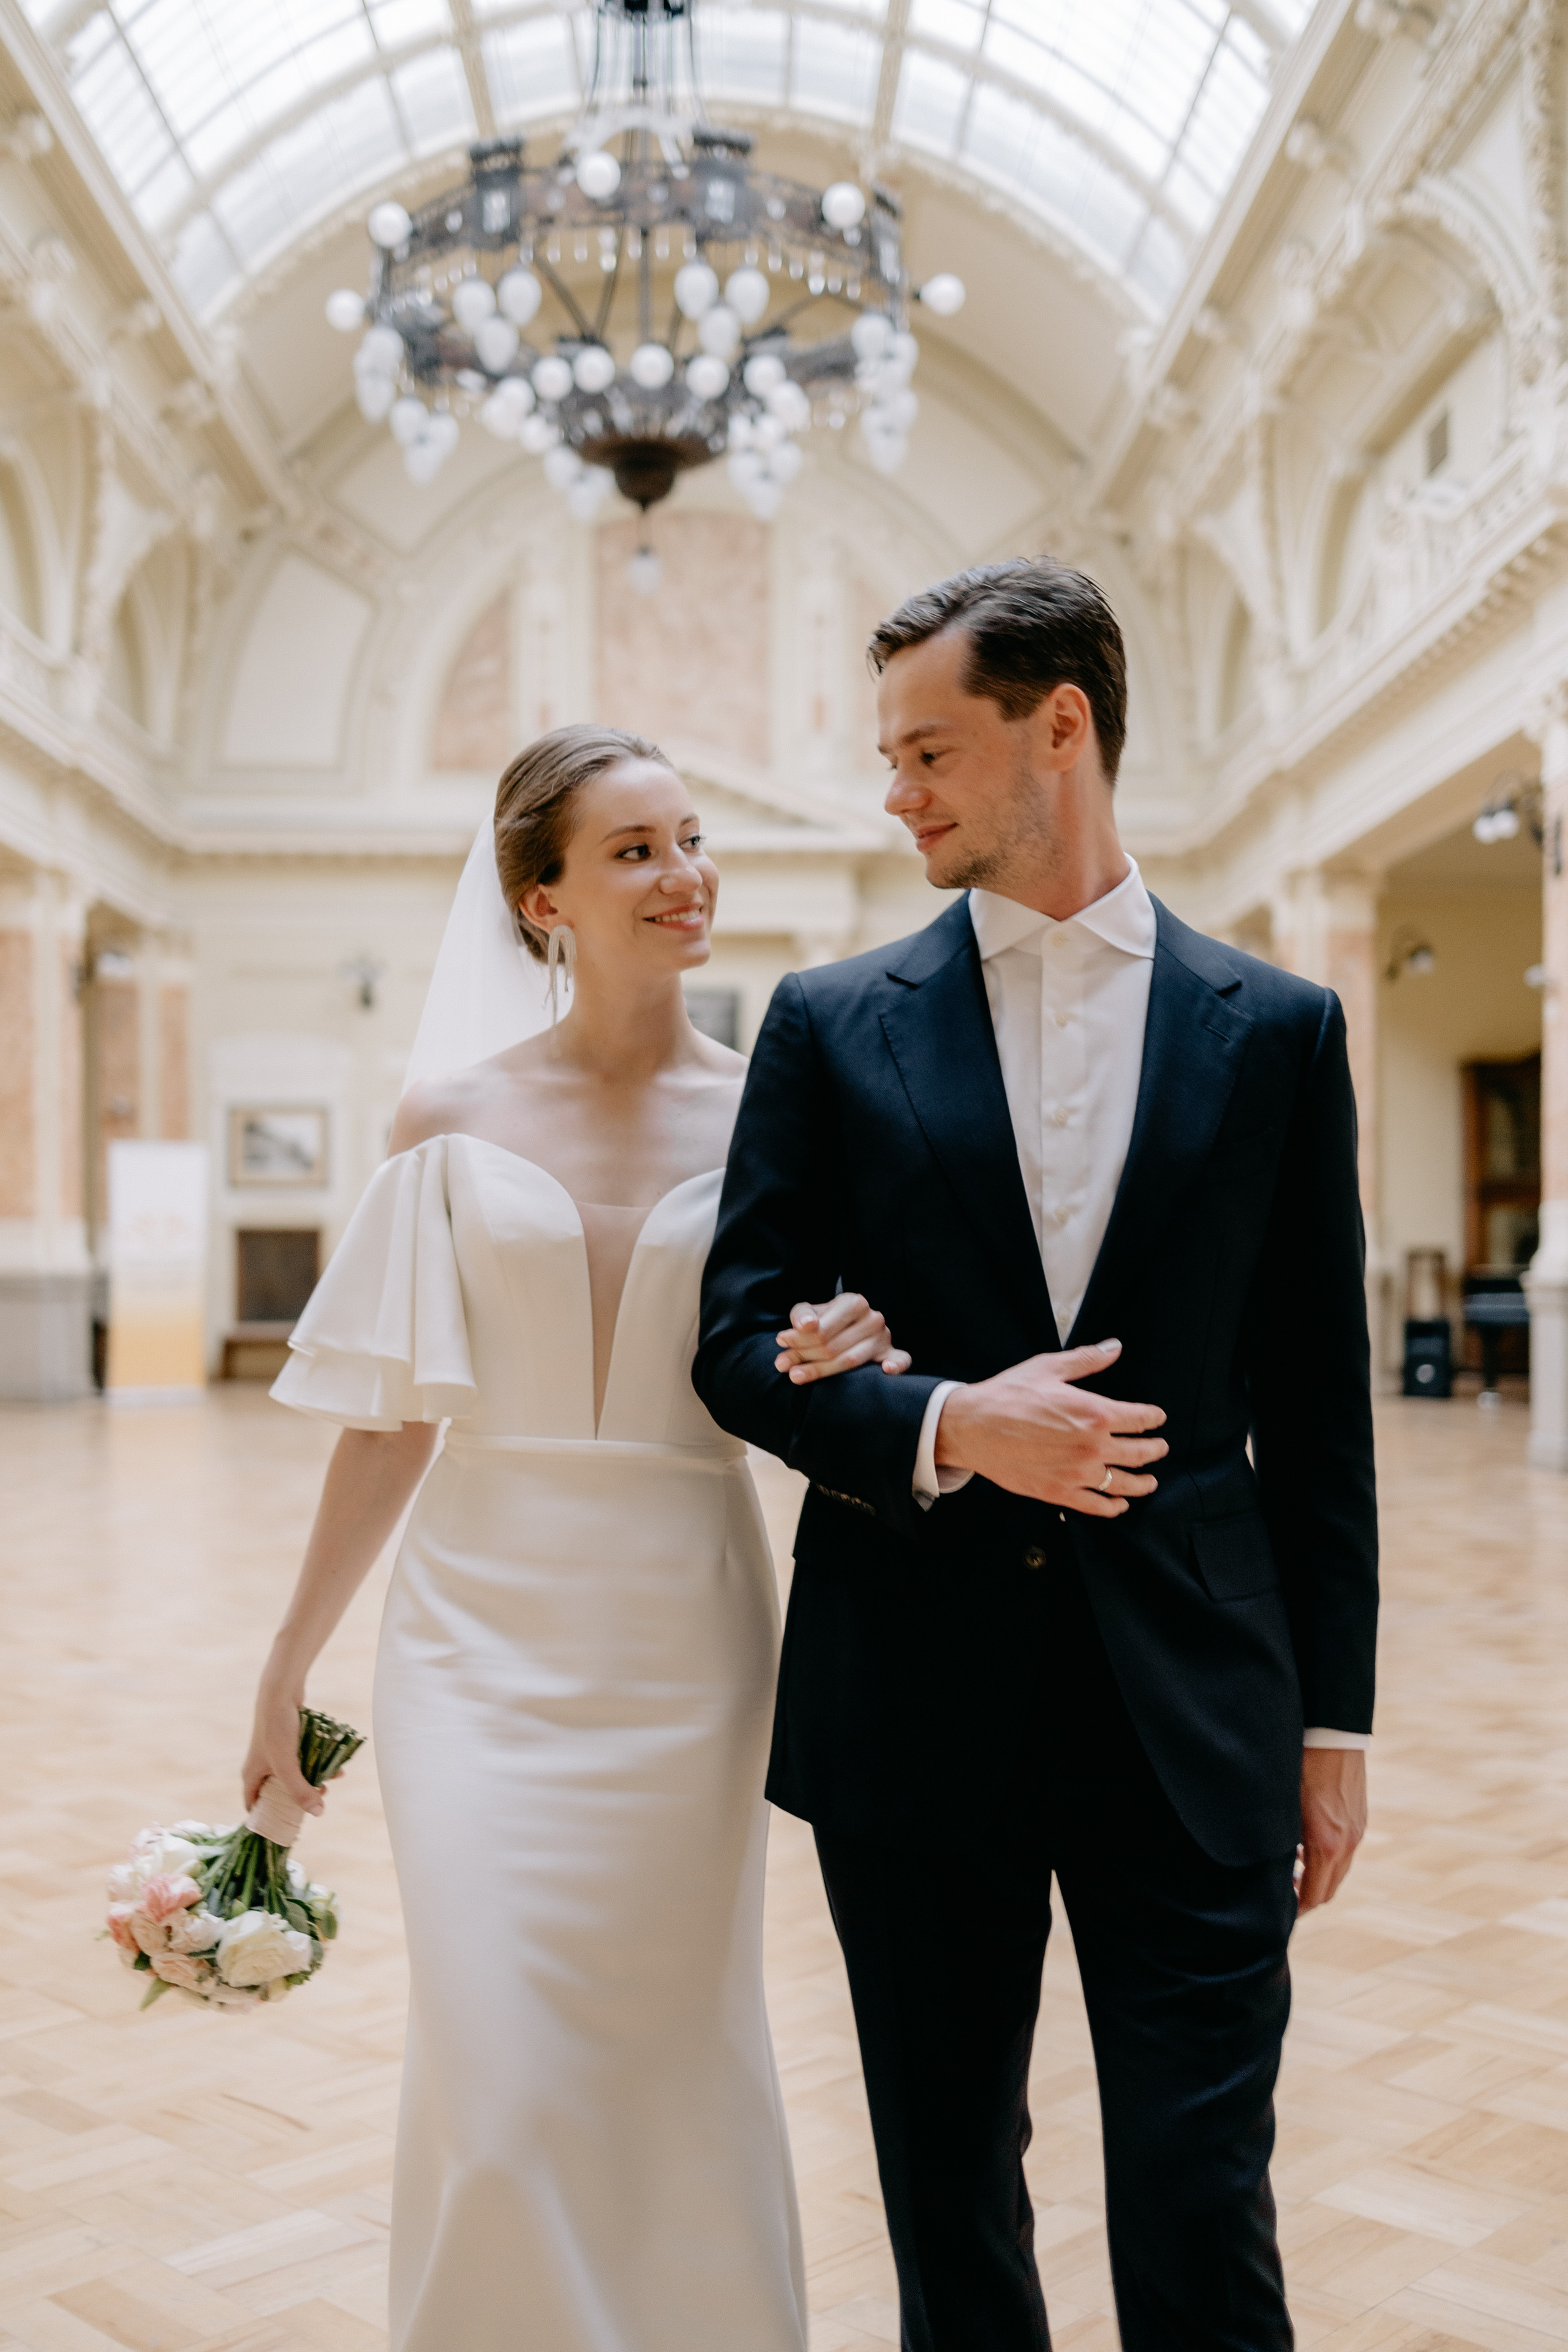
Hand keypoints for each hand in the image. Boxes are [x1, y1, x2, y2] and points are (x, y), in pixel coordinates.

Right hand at [241, 1673, 324, 1821]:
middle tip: (319, 1799)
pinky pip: (303, 1758)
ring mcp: (274, 1751)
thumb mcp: (288, 1766)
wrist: (280, 1691)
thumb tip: (318, 1813)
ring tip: (332, 1781)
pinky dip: (317, 1762)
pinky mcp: (288, 1739)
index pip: (253, 1805)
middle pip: (278, 1791)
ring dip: (314, 1779)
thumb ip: (301, 1791)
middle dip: (300, 1796)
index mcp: (252, 1775)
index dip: (266, 1818)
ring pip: (295, 1773)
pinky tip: (336, 1765)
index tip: (285, 1825)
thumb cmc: (277, 1729)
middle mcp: (260, 1765)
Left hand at [775, 1294, 911, 1383]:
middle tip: (783, 1365)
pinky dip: (896, 1365)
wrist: (847, 1325)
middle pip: (833, 1346)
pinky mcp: (892, 1354)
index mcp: (854, 1302)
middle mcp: (873, 1318)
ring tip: (796, 1376)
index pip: (822, 1328)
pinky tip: (886, 1370)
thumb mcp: (810, 1312)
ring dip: (821, 1370)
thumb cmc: (825, 1320)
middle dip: (804, 1357)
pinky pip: (901, 1360)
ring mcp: (884, 1337)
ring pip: (851, 1360)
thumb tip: (805, 1325)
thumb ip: (802, 1315)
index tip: (781, 1342)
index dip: (799, 1338)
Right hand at [933, 1338, 1165, 1516]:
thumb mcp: (1048, 1367)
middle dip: (1154, 1449)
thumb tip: (1115, 1348)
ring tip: (1151, 1481)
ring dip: (1143, 1483)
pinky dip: (1113, 1507)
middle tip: (1160, 1448)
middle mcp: (1093, 1447)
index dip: (1154, 1418)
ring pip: (1123, 1483)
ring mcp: (1077, 1474)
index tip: (1157, 1418)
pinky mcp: (1059, 1493)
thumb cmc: (1008, 1395)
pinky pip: (1096, 1506)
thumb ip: (1087, 1359)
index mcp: (1095, 1413)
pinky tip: (1120, 1504)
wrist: (972, 1427)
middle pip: (1139, 1453)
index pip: (1140, 1418)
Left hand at [1297, 1747, 1366, 1910]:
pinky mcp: (1360, 1818)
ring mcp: (1357, 1831)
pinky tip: (1308, 1846)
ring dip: (1319, 1878)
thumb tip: (1274, 1867)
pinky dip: (1329, 1859)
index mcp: (1326, 1845)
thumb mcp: (1284, 1808)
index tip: (1281, 1911)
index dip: (1297, 1909)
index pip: (1315, 1896)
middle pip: (1330, 1889)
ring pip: (1340, 1871)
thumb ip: (1283, 1843)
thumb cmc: (1300, 1766)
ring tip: (1293, 1871)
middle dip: (1308, 1898)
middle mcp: (1347, 1843)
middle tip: (1284, 1894)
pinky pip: (1346, 1851)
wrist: (1332, 1734)